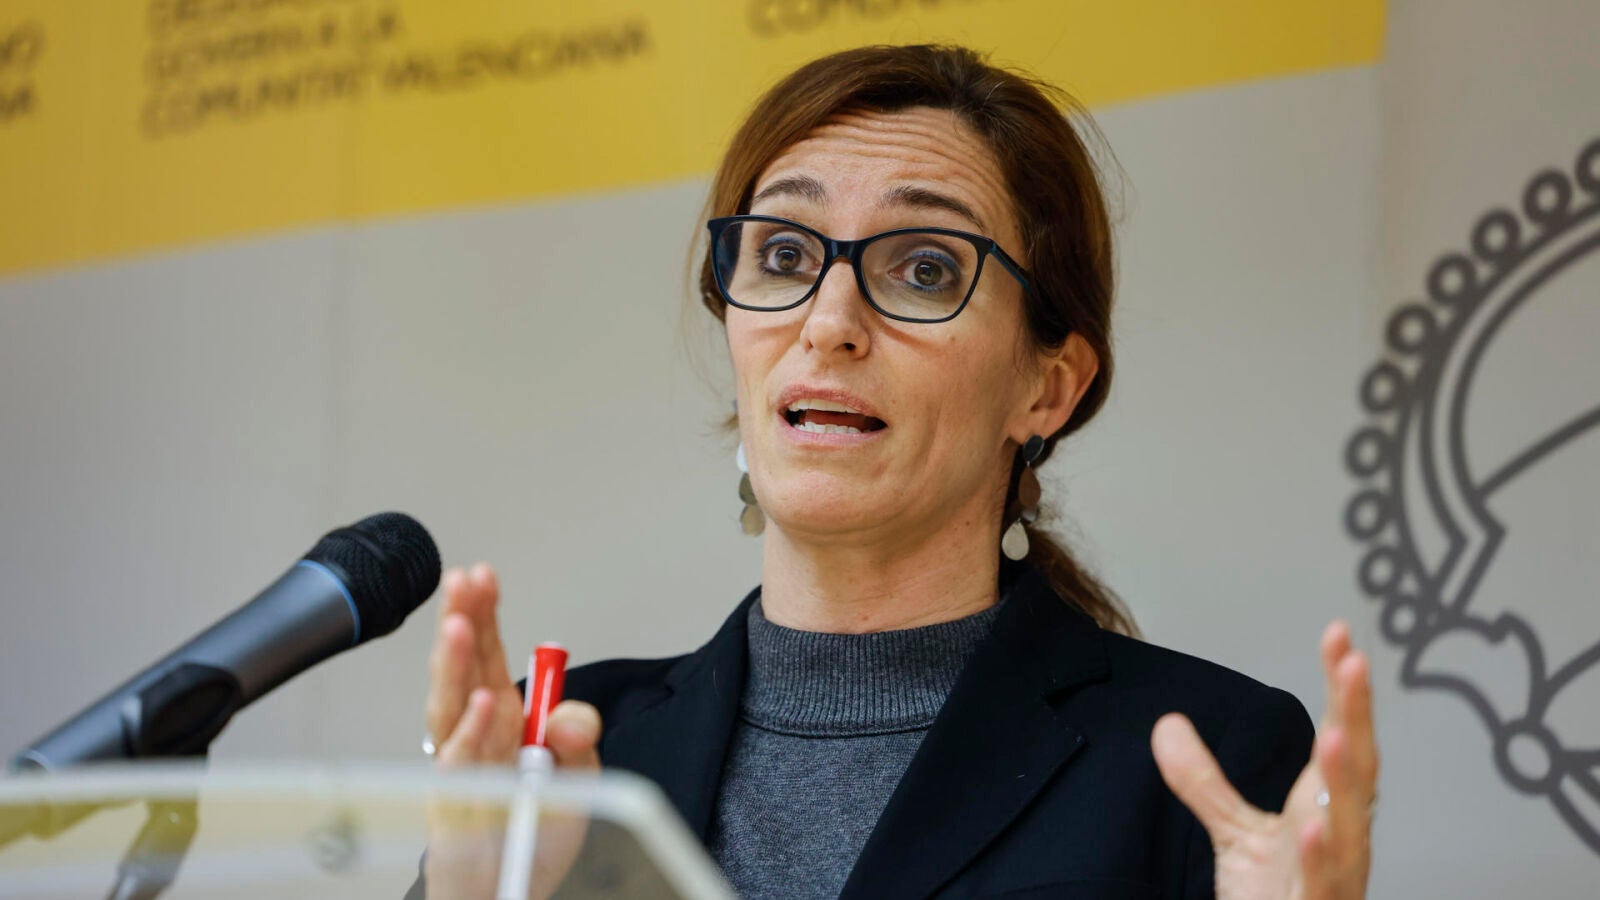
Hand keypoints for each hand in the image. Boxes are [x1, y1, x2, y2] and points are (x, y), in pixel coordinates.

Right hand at [422, 563, 601, 899]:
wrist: (516, 893)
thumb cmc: (535, 833)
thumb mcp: (578, 777)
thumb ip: (579, 739)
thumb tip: (572, 717)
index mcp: (502, 721)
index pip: (488, 656)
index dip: (483, 614)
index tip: (482, 575)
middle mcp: (474, 740)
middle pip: (461, 673)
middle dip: (460, 625)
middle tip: (462, 585)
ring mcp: (460, 774)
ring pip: (449, 712)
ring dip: (455, 668)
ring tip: (463, 627)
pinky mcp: (455, 813)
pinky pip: (461, 769)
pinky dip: (473, 735)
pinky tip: (485, 703)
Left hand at [1151, 621, 1376, 899]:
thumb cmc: (1278, 895)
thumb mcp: (1235, 832)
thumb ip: (1204, 781)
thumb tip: (1168, 726)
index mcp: (1326, 808)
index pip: (1340, 736)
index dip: (1342, 690)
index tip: (1337, 637)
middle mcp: (1340, 835)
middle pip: (1357, 769)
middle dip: (1357, 716)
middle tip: (1352, 664)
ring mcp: (1336, 872)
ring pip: (1350, 824)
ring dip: (1344, 779)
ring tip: (1336, 734)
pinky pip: (1325, 883)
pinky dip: (1321, 857)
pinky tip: (1312, 831)